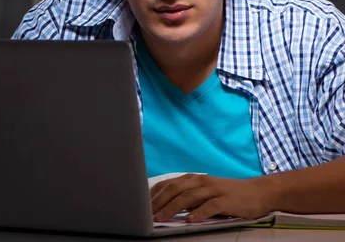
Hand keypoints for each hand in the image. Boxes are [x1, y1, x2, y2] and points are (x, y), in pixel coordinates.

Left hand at [150, 173, 271, 222]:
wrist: (258, 192)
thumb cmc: (227, 194)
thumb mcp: (204, 192)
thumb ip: (187, 197)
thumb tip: (165, 207)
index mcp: (192, 179)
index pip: (168, 184)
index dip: (154, 194)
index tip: (141, 205)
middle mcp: (200, 181)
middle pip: (174, 189)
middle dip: (159, 202)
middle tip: (147, 214)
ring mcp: (213, 190)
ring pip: (188, 197)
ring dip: (173, 208)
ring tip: (162, 218)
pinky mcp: (226, 200)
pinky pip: (210, 206)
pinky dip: (199, 212)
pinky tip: (190, 220)